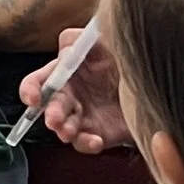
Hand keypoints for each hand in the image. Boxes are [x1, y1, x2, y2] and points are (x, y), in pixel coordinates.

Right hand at [18, 25, 131, 152]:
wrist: (153, 81)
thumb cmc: (125, 58)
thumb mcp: (106, 41)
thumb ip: (82, 40)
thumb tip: (66, 48)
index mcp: (66, 72)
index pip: (39, 81)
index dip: (30, 89)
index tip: (33, 98)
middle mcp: (70, 95)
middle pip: (50, 107)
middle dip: (50, 113)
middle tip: (54, 119)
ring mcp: (82, 117)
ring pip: (63, 127)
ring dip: (63, 130)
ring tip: (69, 131)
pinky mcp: (96, 134)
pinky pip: (84, 143)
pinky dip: (87, 143)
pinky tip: (96, 141)